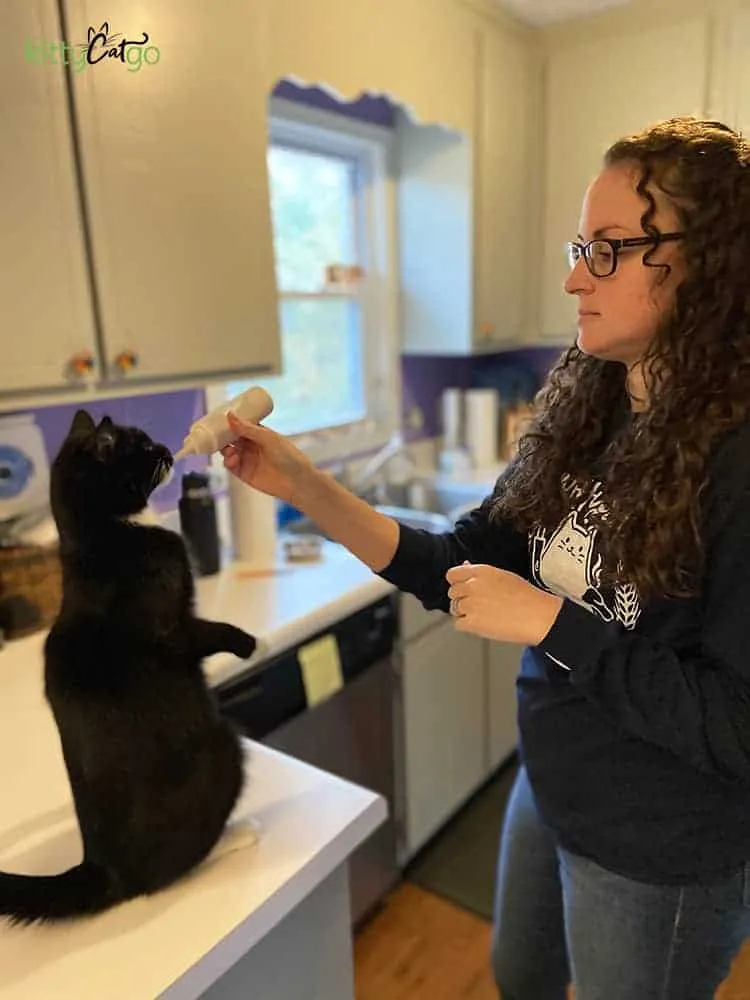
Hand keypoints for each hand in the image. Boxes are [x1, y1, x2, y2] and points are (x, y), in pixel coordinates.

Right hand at [221, 412, 314, 506]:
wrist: (297, 481)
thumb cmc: (289, 456)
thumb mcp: (268, 438)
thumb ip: (248, 428)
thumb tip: (230, 415)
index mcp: (259, 434)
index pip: (240, 426)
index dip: (229, 422)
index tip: (218, 417)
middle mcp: (252, 446)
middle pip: (231, 438)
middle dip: (222, 435)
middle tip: (216, 433)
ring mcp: (247, 460)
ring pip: (228, 451)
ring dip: (224, 449)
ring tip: (229, 449)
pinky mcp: (245, 474)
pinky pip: (230, 466)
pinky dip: (228, 461)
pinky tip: (232, 459)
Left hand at [446, 562, 562, 644]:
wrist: (537, 615)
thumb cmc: (527, 596)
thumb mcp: (503, 576)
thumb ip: (481, 574)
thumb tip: (466, 567)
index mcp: (481, 572)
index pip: (452, 574)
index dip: (457, 582)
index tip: (462, 587)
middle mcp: (472, 586)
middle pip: (452, 593)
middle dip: (461, 598)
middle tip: (476, 604)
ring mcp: (470, 605)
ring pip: (454, 609)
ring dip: (464, 612)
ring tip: (482, 615)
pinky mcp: (472, 623)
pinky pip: (458, 624)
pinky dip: (467, 626)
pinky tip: (481, 624)